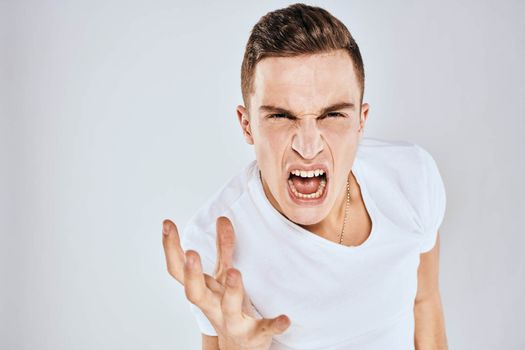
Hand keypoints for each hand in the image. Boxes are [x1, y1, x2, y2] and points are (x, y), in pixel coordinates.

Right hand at [162, 216, 290, 349]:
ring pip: (229, 309)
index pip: (179, 270)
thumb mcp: (224, 276)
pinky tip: (285, 318)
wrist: (240, 348)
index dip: (171, 248)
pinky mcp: (255, 334)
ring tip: (235, 272)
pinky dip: (274, 324)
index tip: (167, 223)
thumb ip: (224, 249)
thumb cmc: (228, 306)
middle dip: (192, 275)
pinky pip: (265, 329)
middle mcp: (213, 307)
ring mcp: (233, 322)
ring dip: (231, 291)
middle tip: (191, 253)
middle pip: (195, 294)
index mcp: (204, 290)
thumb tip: (222, 218)